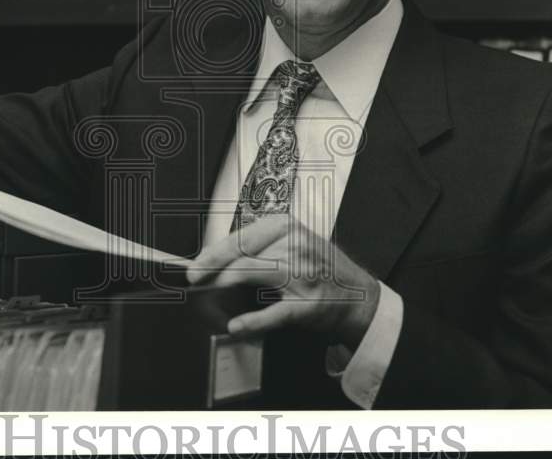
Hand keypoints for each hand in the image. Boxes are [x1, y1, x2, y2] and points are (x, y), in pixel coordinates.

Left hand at [186, 215, 380, 349]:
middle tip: (193, 280)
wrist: (357, 295)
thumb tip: (212, 260)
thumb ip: (256, 249)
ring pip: (255, 275)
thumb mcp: (290, 244)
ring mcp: (303, 274)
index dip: (214, 252)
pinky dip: (254, 320)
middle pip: (244, 255)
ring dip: (225, 286)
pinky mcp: (308, 304)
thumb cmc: (317, 267)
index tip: (195, 264)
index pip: (242, 237)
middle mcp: (296, 245)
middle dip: (214, 268)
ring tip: (204, 296)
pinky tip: (236, 325)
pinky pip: (275, 312)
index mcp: (287, 227)